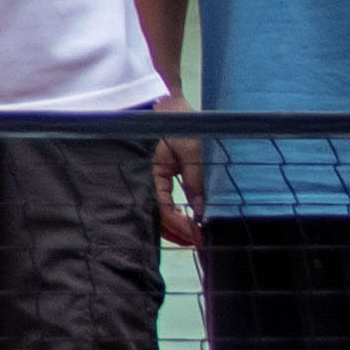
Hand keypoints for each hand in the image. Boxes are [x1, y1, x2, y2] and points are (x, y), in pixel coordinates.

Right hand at [150, 93, 204, 248]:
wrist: (170, 106)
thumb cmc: (179, 124)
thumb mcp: (192, 151)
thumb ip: (195, 181)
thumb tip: (201, 212)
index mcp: (151, 173)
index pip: (162, 208)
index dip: (179, 225)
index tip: (197, 236)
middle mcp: (148, 179)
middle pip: (158, 216)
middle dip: (177, 232)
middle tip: (198, 243)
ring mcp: (152, 179)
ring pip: (160, 212)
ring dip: (175, 227)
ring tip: (194, 237)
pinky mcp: (160, 178)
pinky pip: (164, 203)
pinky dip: (174, 215)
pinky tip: (187, 221)